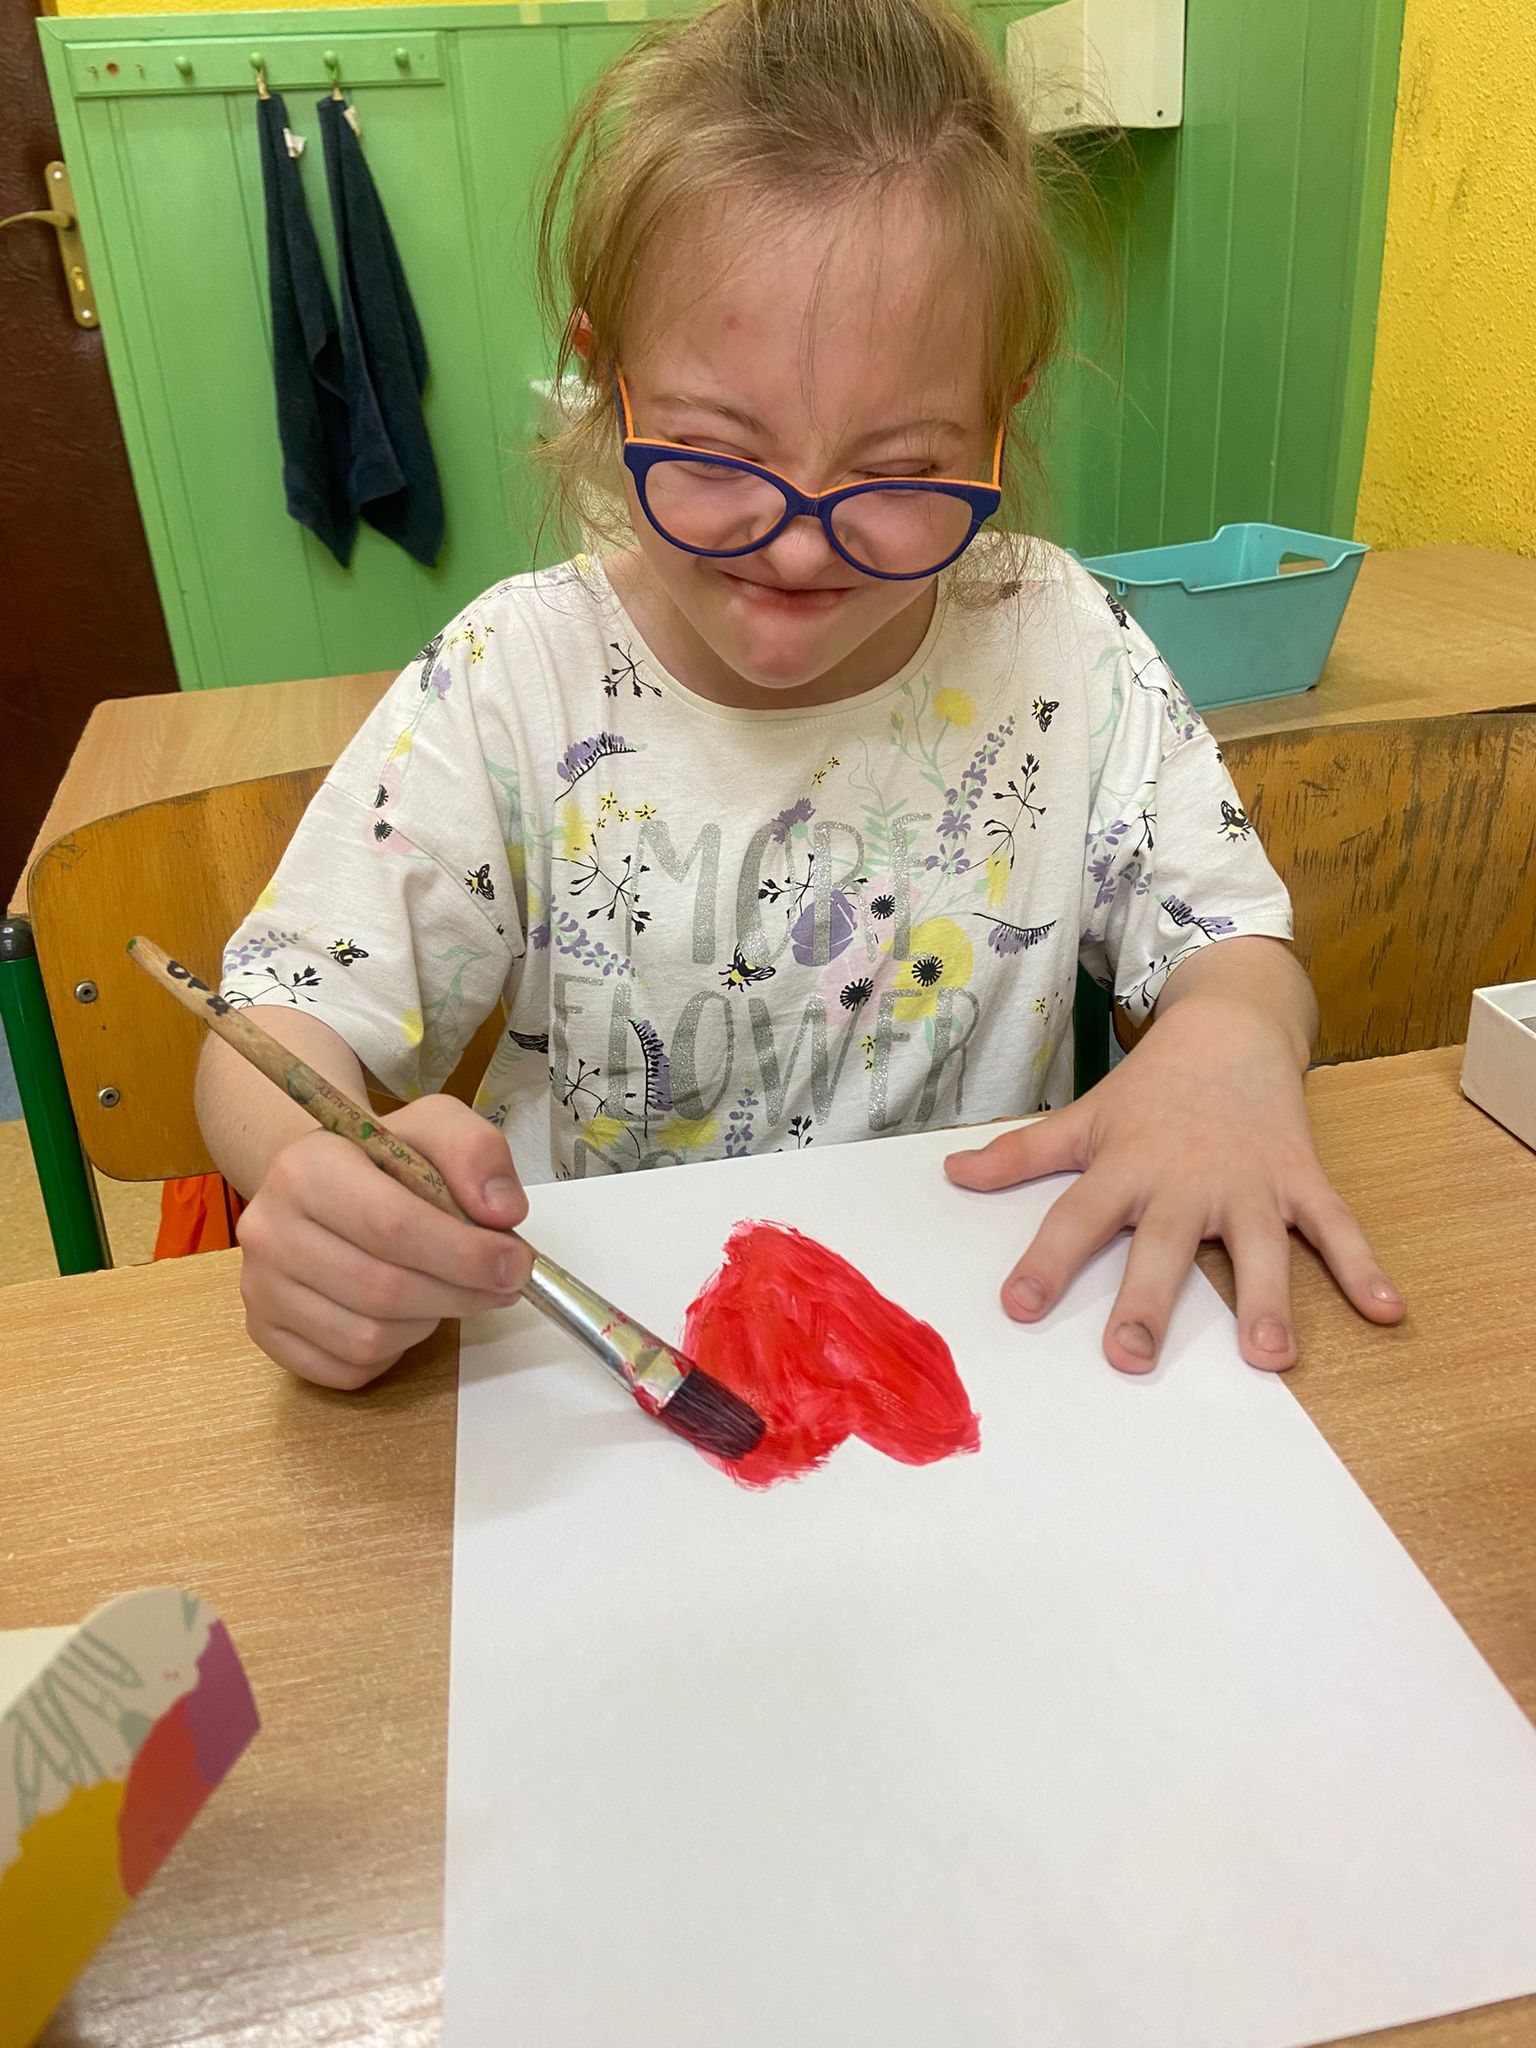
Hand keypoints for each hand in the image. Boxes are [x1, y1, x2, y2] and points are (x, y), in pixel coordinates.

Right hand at [236, 1095, 533, 1388]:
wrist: (317, 1182)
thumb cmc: (381, 1158)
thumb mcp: (435, 1125)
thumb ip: (476, 1152)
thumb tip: (502, 1211)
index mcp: (307, 1168)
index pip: (393, 1226)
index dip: (465, 1254)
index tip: (516, 1263)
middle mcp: (269, 1229)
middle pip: (383, 1289)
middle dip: (460, 1294)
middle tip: (503, 1284)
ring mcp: (260, 1288)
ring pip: (367, 1338)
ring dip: (428, 1323)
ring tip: (447, 1290)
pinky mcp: (265, 1333)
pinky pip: (346, 1369)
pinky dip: (392, 1352)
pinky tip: (407, 1314)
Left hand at [943, 975, 1404, 1374]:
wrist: (1230, 1025)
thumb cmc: (1150, 1088)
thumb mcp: (1083, 1118)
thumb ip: (1020, 1155)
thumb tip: (951, 1176)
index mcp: (1125, 1167)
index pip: (1075, 1219)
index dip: (1045, 1263)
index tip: (1018, 1308)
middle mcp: (1183, 1180)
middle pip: (1161, 1246)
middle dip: (1147, 1301)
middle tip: (1130, 1356)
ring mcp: (1248, 1181)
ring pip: (1256, 1248)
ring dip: (1266, 1301)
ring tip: (1272, 1357)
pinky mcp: (1300, 1177)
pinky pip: (1335, 1227)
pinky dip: (1363, 1267)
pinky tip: (1387, 1311)